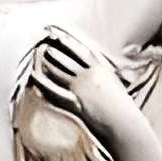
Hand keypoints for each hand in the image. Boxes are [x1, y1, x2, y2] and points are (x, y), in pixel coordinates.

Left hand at [29, 33, 138, 149]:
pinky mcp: (76, 102)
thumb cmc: (126, 111)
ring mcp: (82, 88)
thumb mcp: (118, 87)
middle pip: (67, 58)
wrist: (127, 126)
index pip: (81, 50)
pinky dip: (43, 81)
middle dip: (54, 49)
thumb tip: (101, 73)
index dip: (67, 40)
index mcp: (102, 69)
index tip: (56, 33)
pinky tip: (34, 75)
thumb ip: (106, 77)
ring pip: (60, 70)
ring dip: (48, 61)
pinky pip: (54, 89)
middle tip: (42, 42)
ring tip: (39, 54)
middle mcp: (90, 75)